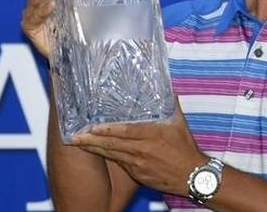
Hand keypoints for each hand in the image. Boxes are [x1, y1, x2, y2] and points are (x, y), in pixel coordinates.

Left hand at [71, 100, 207, 196]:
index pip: (125, 132)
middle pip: (112, 145)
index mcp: (152, 136)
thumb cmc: (186, 150)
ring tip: (78, 143)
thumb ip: (171, 105)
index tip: (92, 126)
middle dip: (92, 140)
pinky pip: (120, 164)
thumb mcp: (180, 124)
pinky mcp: (138, 175)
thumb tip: (167, 88)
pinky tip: (96, 152)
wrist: (193, 177)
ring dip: (94, 149)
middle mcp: (142, 150)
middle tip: (74, 136)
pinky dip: (107, 157)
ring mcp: (138, 165)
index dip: (107, 130)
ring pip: (112, 155)